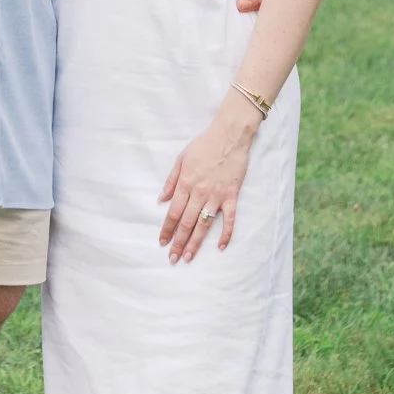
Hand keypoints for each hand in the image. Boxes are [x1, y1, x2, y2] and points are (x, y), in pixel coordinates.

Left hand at [158, 94, 261, 261]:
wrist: (229, 135)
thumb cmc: (204, 145)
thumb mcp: (181, 158)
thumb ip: (171, 181)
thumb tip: (161, 199)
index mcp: (185, 184)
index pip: (173, 212)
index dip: (167, 229)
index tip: (162, 243)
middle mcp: (199, 192)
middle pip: (187, 223)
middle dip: (178, 242)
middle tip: (173, 258)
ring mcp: (216, 195)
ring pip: (204, 224)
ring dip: (196, 242)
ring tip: (188, 257)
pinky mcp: (231, 195)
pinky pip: (230, 218)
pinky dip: (226, 233)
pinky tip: (221, 246)